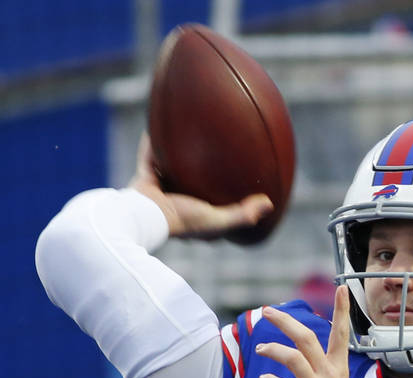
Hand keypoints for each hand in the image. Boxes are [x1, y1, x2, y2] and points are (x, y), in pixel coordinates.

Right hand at [128, 133, 272, 238]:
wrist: (143, 215)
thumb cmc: (180, 220)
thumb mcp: (216, 220)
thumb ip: (241, 214)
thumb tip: (269, 203)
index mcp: (192, 214)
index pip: (212, 206)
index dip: (223, 198)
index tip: (239, 184)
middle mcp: (175, 201)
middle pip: (190, 182)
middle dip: (199, 170)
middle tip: (213, 153)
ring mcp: (158, 189)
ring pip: (170, 167)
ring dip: (176, 154)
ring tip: (188, 134)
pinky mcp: (143, 177)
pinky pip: (149, 155)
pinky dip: (152, 141)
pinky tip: (159, 121)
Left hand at [255, 285, 354, 377]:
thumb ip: (321, 368)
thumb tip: (303, 351)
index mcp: (338, 370)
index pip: (341, 334)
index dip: (342, 310)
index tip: (342, 286)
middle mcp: (330, 377)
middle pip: (308, 339)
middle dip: (286, 322)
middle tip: (267, 311)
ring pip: (295, 359)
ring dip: (274, 350)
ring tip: (260, 348)